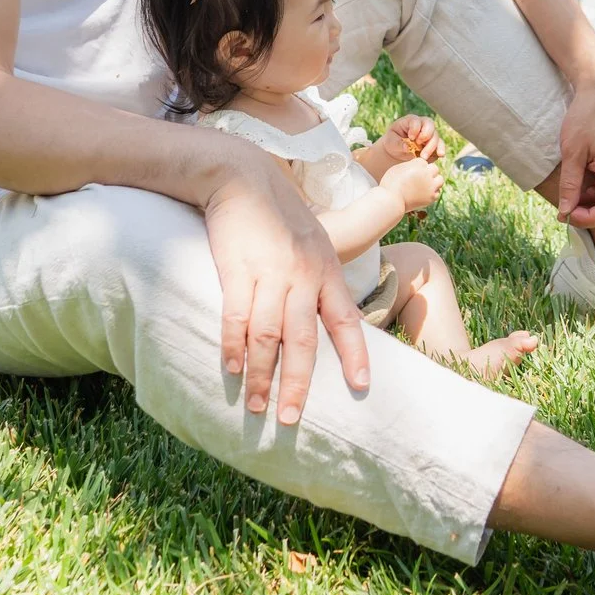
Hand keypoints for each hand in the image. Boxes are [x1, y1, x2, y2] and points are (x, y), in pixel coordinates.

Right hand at [202, 159, 371, 422]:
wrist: (242, 175)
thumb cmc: (279, 214)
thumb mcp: (314, 241)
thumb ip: (321, 279)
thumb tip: (328, 320)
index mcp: (327, 270)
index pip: (346, 320)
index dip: (354, 355)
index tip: (361, 387)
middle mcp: (304, 275)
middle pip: (305, 339)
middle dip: (299, 383)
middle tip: (292, 418)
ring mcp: (271, 273)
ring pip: (269, 335)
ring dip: (262, 375)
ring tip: (257, 406)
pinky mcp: (237, 269)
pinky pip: (237, 316)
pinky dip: (234, 346)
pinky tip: (232, 369)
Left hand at [386, 115, 444, 163]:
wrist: (396, 151)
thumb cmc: (392, 142)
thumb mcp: (390, 141)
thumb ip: (397, 143)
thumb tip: (407, 147)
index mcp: (411, 121)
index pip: (417, 121)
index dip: (415, 129)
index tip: (411, 138)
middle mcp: (423, 126)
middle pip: (430, 127)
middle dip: (426, 138)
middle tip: (418, 147)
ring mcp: (429, 135)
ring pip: (437, 137)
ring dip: (432, 148)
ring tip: (424, 157)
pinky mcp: (433, 145)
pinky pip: (440, 147)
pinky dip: (439, 152)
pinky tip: (438, 156)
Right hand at [387, 158, 444, 213]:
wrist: (391, 200)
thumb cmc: (391, 183)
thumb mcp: (398, 168)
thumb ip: (410, 165)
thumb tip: (418, 165)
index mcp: (419, 164)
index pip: (424, 162)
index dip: (418, 166)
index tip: (411, 172)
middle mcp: (427, 174)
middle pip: (435, 169)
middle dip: (429, 172)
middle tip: (419, 178)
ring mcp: (431, 186)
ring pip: (440, 180)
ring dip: (434, 181)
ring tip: (424, 185)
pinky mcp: (431, 197)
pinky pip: (437, 192)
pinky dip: (432, 192)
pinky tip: (424, 193)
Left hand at [551, 74, 594, 227]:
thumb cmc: (586, 117)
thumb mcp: (572, 153)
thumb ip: (569, 185)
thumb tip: (564, 212)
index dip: (587, 219)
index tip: (565, 214)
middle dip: (589, 214)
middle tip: (564, 209)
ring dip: (590, 202)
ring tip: (569, 192)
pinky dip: (594, 191)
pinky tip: (578, 182)